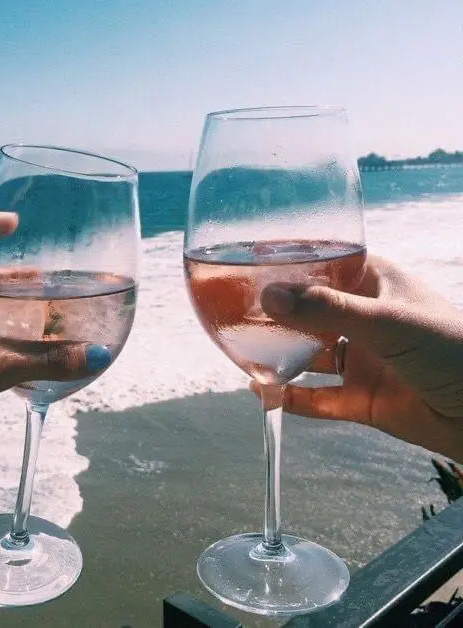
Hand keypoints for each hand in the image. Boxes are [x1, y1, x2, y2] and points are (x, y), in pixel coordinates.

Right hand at [257, 256, 462, 460]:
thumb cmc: (450, 348)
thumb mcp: (386, 321)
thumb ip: (326, 310)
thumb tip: (268, 296)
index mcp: (374, 286)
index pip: (323, 266)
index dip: (289, 265)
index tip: (248, 264)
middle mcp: (363, 320)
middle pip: (310, 313)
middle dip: (277, 314)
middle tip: (234, 311)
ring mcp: (363, 360)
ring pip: (310, 356)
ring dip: (280, 356)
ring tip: (241, 351)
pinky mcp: (363, 399)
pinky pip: (319, 398)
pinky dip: (292, 398)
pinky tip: (263, 393)